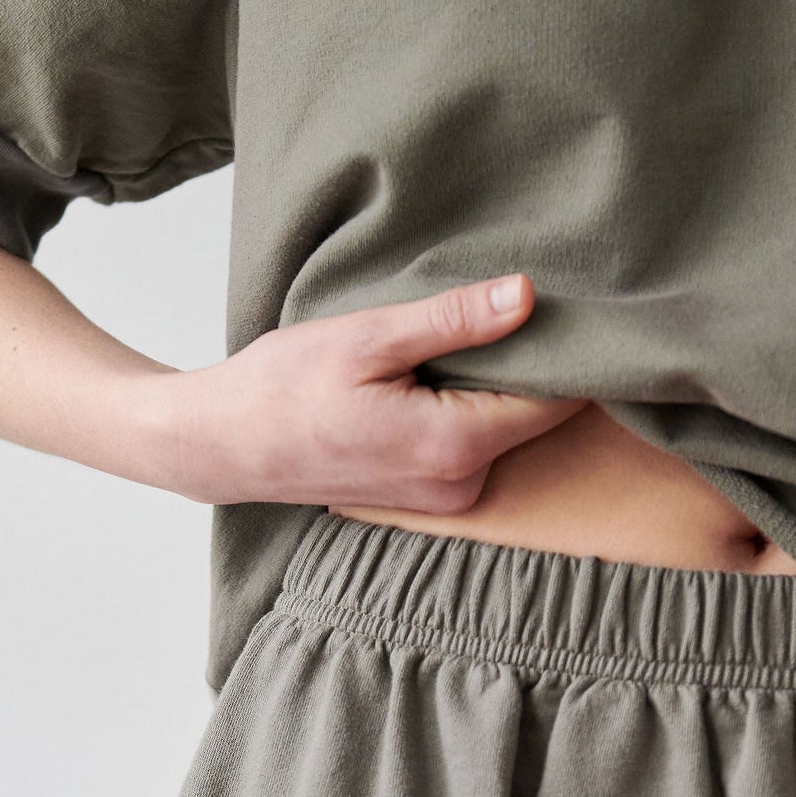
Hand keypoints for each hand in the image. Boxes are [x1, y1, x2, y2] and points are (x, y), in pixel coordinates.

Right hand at [134, 274, 586, 509]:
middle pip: (533, 416)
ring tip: (455, 338)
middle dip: (527, 365)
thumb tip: (528, 297)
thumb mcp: (370, 336)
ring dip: (489, 386)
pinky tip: (430, 375)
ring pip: (503, 430)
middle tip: (509, 304)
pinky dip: (465, 409)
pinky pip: (472, 445)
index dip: (568, 351)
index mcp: (455, 446)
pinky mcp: (426, 498)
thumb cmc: (283, 388)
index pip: (556, 400)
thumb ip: (455, 321)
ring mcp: (444, 499)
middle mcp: (461, 485)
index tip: (571, 305)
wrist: (224, 444)